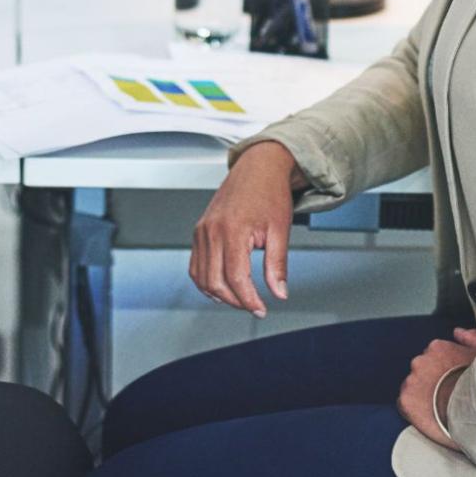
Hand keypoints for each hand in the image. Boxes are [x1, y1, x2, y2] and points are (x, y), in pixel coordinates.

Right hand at [189, 140, 301, 315]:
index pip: (235, 277)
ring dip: (219, 294)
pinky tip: (222, 285)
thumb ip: (277, 265)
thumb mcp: (280, 231)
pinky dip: (206, 280)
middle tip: (253, 306)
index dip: (248, 299)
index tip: (260, 309)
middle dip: (235, 300)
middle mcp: (212, 230)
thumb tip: (279, 292)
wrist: (258, 167)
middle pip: (215, 281)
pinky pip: (195, 265)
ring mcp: (202, 230)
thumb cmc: (270, 192)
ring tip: (240, 298)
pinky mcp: (199, 230)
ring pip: (200, 276)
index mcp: (232, 229)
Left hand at [398, 327, 475, 446]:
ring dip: (423, 394)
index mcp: (437, 348)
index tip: (452, 380)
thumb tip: (458, 332)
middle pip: (422, 370)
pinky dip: (415, 411)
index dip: (444, 370)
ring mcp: (411, 381)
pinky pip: (406, 405)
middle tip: (447, 394)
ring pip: (413, 386)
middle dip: (432, 380)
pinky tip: (430, 417)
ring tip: (440, 408)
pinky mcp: (406, 401)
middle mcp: (420, 361)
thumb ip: (472, 338)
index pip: (435, 356)